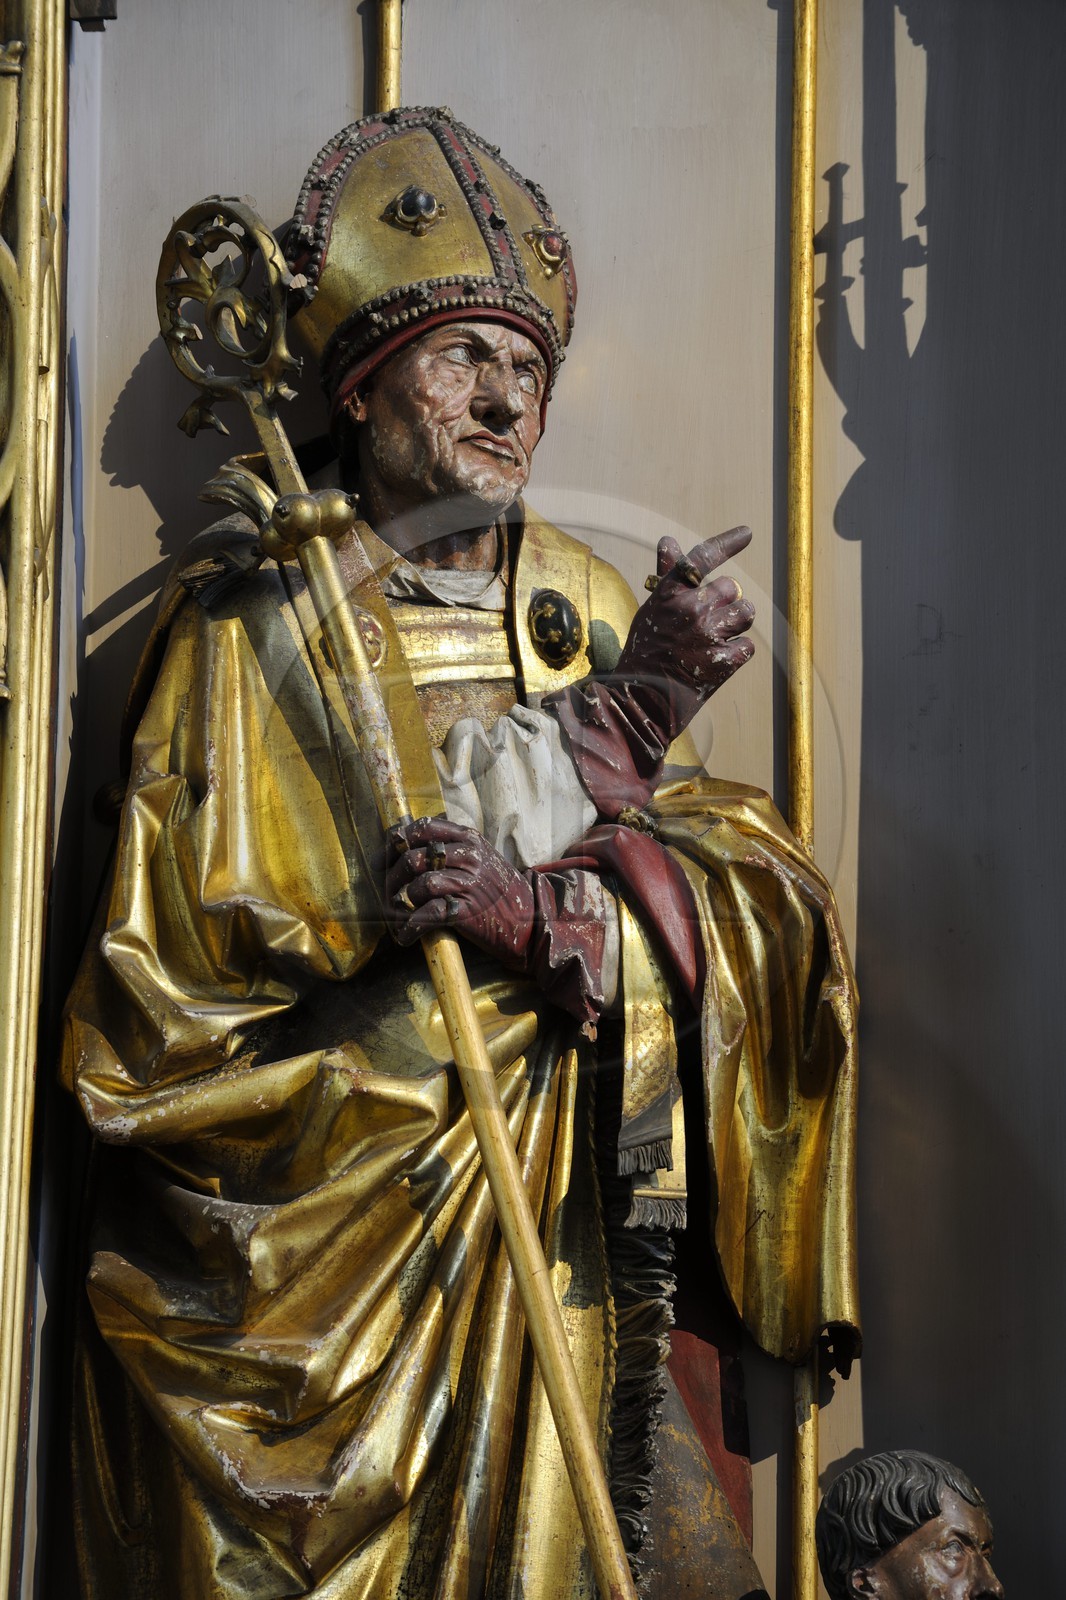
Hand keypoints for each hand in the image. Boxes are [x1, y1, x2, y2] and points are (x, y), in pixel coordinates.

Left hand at [385, 817, 534, 964]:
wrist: (531, 919)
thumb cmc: (499, 890)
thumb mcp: (481, 858)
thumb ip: (451, 849)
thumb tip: (407, 849)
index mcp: (469, 839)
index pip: (422, 828)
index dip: (395, 842)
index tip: (382, 860)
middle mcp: (469, 857)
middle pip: (414, 857)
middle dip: (392, 878)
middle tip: (388, 894)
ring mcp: (469, 883)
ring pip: (420, 884)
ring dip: (400, 903)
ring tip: (395, 915)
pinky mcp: (467, 911)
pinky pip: (428, 915)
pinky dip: (410, 927)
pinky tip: (405, 936)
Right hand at [615, 525, 755, 739]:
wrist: (641, 700)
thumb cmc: (645, 652)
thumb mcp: (651, 610)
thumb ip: (668, 576)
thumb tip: (668, 541)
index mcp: (669, 594)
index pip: (702, 558)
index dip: (727, 542)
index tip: (746, 533)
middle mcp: (690, 609)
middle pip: (731, 588)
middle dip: (725, 602)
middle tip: (708, 621)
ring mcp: (708, 635)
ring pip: (745, 613)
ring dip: (736, 625)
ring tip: (716, 639)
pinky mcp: (723, 662)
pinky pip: (747, 646)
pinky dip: (736, 654)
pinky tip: (716, 661)